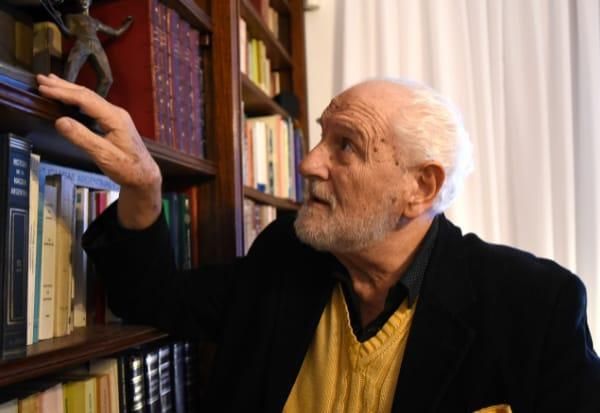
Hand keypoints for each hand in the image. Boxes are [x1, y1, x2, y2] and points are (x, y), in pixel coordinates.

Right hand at [37, 73, 161, 228]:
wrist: (144, 176)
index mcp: (115, 117)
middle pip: (86, 94)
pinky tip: (69, 97)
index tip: (44, 88)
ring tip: (51, 82)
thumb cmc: (128, 168)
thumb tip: (60, 121)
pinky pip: (92, 105)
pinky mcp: (114, 122)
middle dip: (63, 86)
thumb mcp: (104, 156)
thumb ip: (82, 138)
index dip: (63, 92)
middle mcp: (116, 112)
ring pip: (89, 98)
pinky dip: (77, 99)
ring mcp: (115, 116)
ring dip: (69, 89)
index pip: (85, 99)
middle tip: (41, 79)